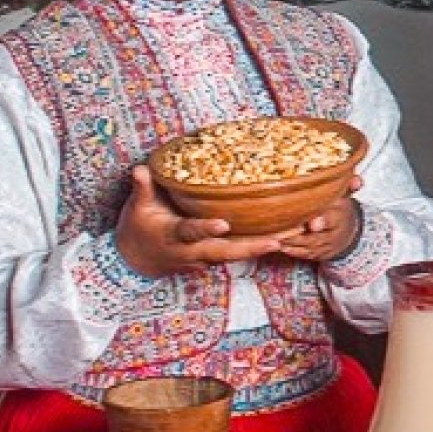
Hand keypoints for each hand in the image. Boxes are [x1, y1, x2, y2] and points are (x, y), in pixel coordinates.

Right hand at [113, 166, 312, 276]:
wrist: (136, 262)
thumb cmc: (137, 229)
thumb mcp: (136, 208)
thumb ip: (143, 188)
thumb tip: (141, 169)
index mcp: (175, 236)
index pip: (191, 232)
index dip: (206, 229)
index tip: (223, 224)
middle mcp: (193, 251)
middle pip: (226, 252)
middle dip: (252, 247)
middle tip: (279, 240)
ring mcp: (205, 258)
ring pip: (238, 254)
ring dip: (265, 246)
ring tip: (296, 234)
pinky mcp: (213, 259)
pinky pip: (239, 254)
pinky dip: (260, 246)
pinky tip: (285, 235)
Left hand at [263, 183, 364, 265]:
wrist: (348, 234)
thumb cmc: (340, 211)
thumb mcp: (345, 198)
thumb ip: (348, 188)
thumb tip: (358, 179)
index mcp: (340, 217)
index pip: (332, 219)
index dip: (323, 221)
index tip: (313, 223)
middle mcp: (332, 235)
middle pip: (315, 237)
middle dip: (298, 236)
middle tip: (281, 231)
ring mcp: (324, 247)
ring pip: (306, 247)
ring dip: (290, 243)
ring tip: (273, 237)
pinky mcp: (316, 255)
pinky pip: (302, 254)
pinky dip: (290, 250)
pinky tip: (277, 245)